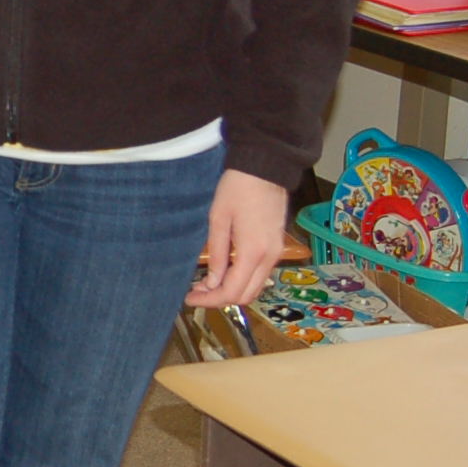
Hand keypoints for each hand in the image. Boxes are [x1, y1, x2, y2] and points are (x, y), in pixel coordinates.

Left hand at [187, 169, 289, 309]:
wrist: (265, 167)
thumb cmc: (238, 188)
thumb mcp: (218, 219)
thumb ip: (216, 254)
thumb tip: (212, 282)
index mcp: (253, 252)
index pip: (232, 291)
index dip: (209, 300)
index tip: (190, 298)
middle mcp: (269, 257)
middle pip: (246, 296)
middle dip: (220, 299)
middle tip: (197, 292)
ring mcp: (276, 252)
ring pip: (255, 287)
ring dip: (232, 290)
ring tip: (208, 282)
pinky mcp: (277, 246)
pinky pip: (260, 274)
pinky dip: (242, 280)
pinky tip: (224, 271)